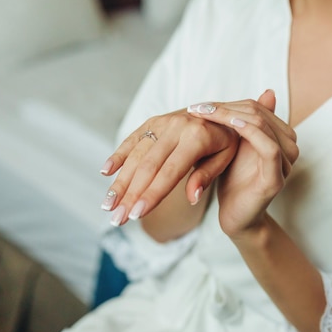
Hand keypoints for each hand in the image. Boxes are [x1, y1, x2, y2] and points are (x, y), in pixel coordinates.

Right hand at [101, 108, 239, 225]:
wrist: (222, 112)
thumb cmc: (226, 140)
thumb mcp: (226, 157)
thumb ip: (207, 176)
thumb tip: (191, 198)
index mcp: (197, 137)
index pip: (170, 172)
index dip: (152, 194)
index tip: (136, 216)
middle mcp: (175, 127)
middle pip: (147, 167)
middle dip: (130, 195)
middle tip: (117, 219)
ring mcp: (162, 123)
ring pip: (135, 156)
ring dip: (120, 182)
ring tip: (108, 206)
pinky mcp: (153, 122)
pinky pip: (132, 139)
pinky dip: (118, 155)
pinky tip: (105, 172)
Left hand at [187, 90, 298, 236]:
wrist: (234, 215)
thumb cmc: (233, 179)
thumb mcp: (235, 145)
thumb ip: (244, 121)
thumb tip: (266, 91)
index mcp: (281, 136)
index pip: (257, 107)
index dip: (229, 102)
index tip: (200, 105)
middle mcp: (289, 147)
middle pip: (259, 113)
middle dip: (226, 108)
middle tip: (198, 108)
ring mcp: (285, 163)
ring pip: (263, 125)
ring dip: (232, 116)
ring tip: (206, 115)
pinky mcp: (276, 178)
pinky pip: (268, 148)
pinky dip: (250, 132)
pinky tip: (230, 127)